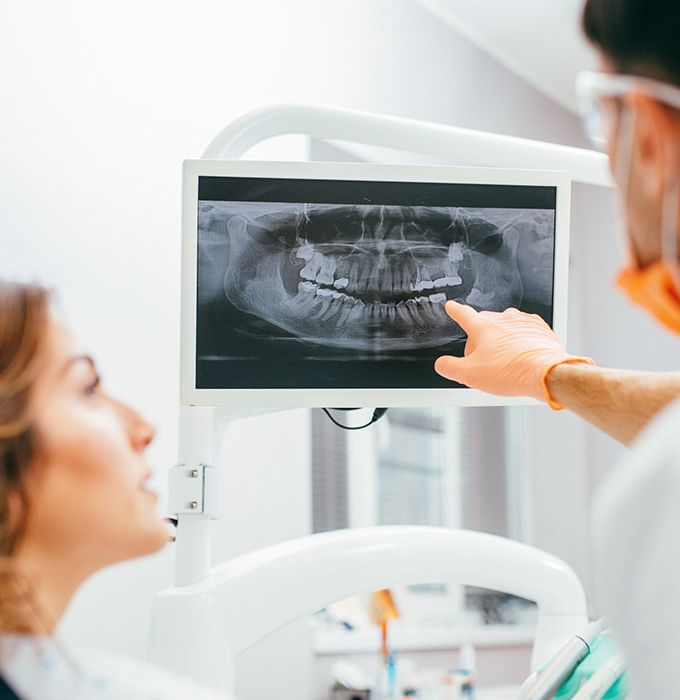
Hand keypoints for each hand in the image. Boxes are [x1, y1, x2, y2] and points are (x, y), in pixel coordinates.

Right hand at [434, 301, 593, 405]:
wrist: (545, 373)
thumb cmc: (511, 372)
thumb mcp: (469, 375)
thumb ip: (449, 367)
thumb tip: (442, 364)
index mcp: (482, 327)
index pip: (463, 314)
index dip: (455, 310)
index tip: (452, 306)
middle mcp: (503, 319)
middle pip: (484, 326)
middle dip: (480, 341)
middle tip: (483, 363)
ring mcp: (522, 322)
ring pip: (504, 329)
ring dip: (501, 342)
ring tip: (505, 363)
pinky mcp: (539, 328)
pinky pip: (523, 332)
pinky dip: (520, 343)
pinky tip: (521, 358)